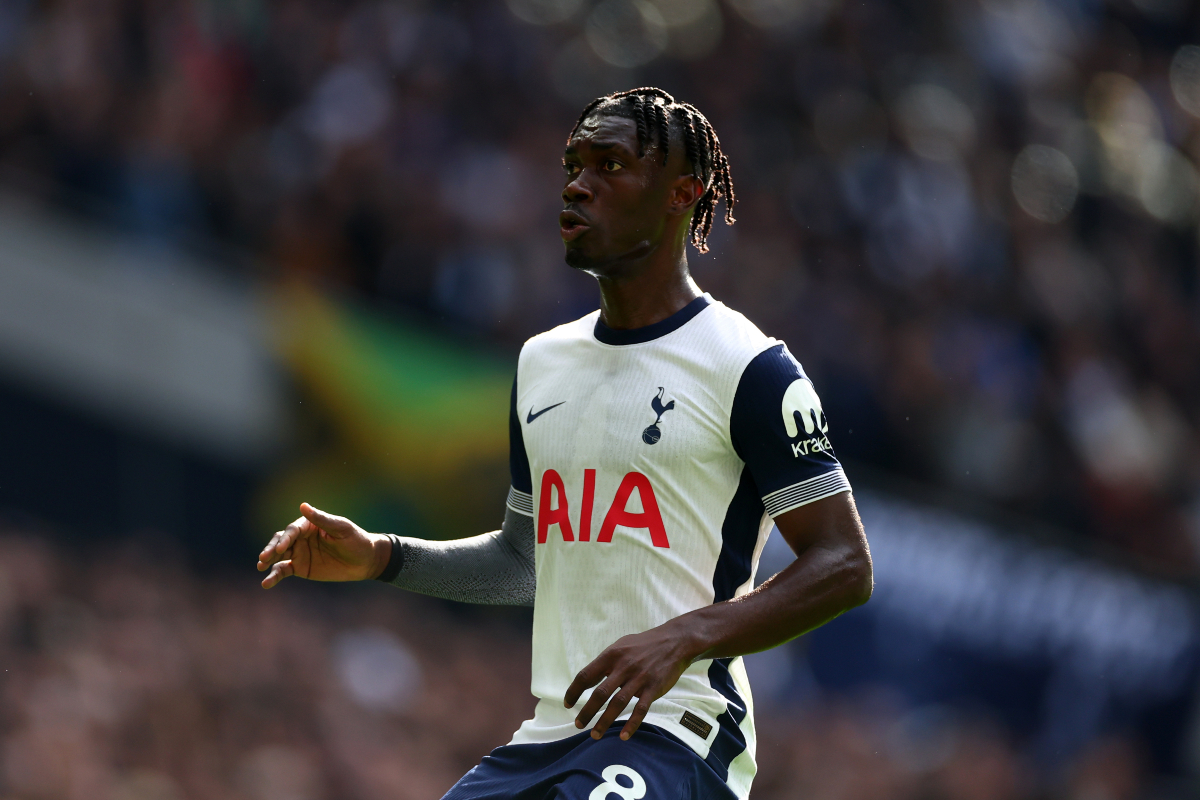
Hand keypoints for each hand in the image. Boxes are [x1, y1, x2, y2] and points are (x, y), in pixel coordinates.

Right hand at [257, 503, 389, 587]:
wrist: (365, 561)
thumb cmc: (356, 540)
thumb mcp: (341, 529)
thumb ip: (322, 519)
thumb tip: (303, 506)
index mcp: (310, 525)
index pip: (293, 530)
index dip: (286, 538)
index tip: (281, 549)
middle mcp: (301, 537)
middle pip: (280, 541)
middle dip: (271, 549)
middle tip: (264, 558)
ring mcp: (299, 552)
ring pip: (278, 556)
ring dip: (268, 561)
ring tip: (261, 568)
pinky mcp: (299, 567)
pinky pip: (283, 570)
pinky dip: (274, 576)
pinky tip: (266, 583)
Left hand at [563, 621, 699, 740]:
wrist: (674, 642)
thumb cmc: (643, 644)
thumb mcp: (620, 646)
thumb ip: (605, 662)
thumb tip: (588, 678)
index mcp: (611, 655)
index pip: (586, 676)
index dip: (574, 691)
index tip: (568, 704)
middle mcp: (623, 667)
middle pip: (600, 694)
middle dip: (586, 712)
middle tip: (578, 725)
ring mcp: (639, 678)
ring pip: (618, 704)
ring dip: (604, 722)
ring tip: (595, 735)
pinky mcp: (653, 688)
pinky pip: (640, 710)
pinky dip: (631, 724)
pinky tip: (623, 736)